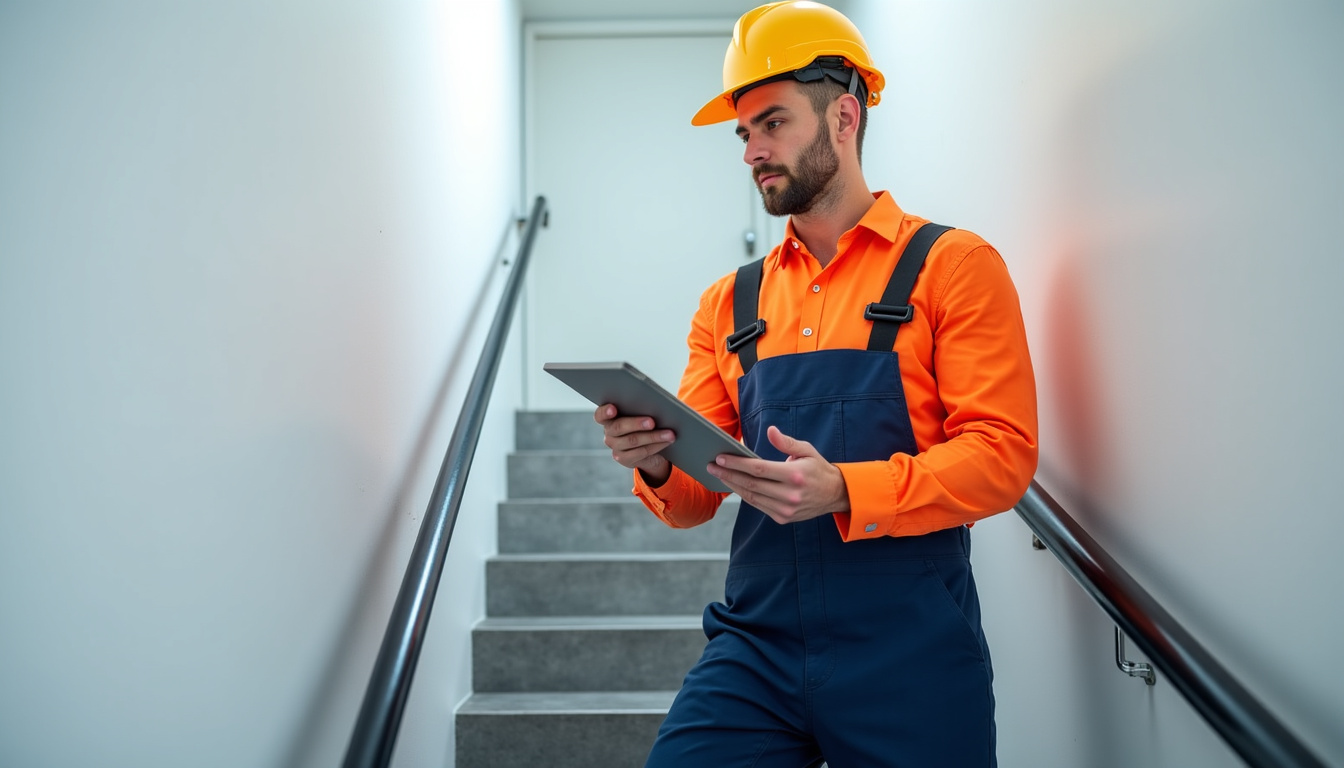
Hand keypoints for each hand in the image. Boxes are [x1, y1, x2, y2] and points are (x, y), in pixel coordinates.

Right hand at [594, 404, 675, 485]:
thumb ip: (641, 408)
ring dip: (653, 436)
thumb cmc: (645, 423)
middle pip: (619, 427)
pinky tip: (667, 441)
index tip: (613, 408)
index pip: (600, 415)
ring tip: (669, 433)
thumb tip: (657, 404)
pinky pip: (641, 452)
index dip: (605, 411)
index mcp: (608, 418)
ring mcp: (615, 447)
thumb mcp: (641, 414)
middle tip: (652, 421)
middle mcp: (609, 433)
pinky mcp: (625, 459)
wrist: (649, 449)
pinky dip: (656, 446)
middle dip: (636, 423)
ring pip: (633, 441)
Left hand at [706, 426, 848, 523]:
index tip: (720, 458)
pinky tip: (735, 485)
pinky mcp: (783, 518)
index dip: (737, 464)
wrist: (835, 495)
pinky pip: (759, 506)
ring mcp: (786, 509)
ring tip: (719, 475)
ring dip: (733, 486)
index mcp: (795, 475)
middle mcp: (790, 495)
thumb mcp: (807, 450)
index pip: (758, 469)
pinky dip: (745, 495)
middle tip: (711, 466)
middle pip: (751, 484)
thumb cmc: (818, 468)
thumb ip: (786, 442)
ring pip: (752, 497)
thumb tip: (770, 430)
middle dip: (728, 475)